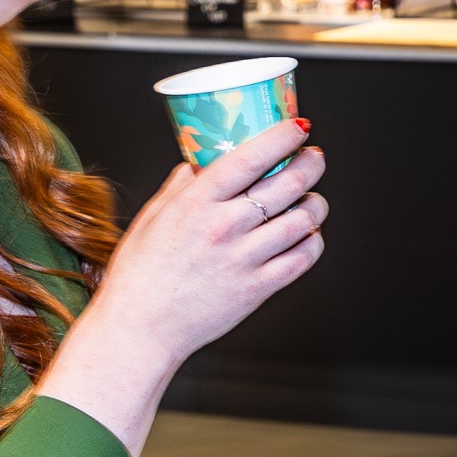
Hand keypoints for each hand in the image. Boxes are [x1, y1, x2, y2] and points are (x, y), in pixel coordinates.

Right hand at [92, 119, 328, 364]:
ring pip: (303, 219)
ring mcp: (244, 259)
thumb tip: (200, 160)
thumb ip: (181, 186)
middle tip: (313, 157)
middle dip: (310, 163)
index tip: (297, 127)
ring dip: (316, 203)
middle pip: (287, 183)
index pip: (250, 157)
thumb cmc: (141, 275)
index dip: (282, 137)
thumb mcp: (153, 217)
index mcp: (196, 203)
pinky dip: (313, 241)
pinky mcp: (258, 288)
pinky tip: (307, 235)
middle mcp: (224, 227)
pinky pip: (303, 257)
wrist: (140, 329)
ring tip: (311, 199)